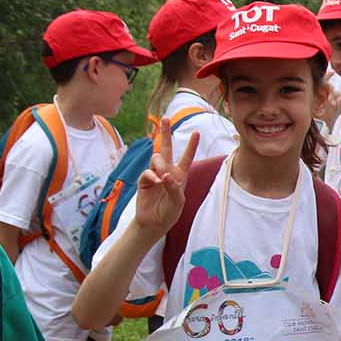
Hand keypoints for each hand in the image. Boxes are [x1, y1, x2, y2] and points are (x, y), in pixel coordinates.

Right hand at [133, 118, 198, 236]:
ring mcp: (154, 174)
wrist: (154, 222)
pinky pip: (147, 172)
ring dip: (160, 165)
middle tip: (166, 118)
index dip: (191, 145)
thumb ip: (174, 188)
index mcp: (180, 175)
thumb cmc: (169, 212)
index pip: (186, 157)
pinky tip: (156, 182)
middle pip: (166, 148)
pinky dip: (152, 175)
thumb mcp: (178, 202)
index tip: (196, 132)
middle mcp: (167, 171)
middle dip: (165, 133)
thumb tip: (165, 175)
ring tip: (162, 177)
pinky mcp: (143, 180)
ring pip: (156, 158)